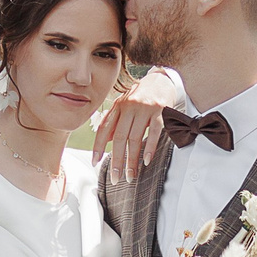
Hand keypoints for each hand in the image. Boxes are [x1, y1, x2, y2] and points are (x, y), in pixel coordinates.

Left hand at [96, 69, 181, 185]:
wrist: (162, 79)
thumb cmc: (141, 95)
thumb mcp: (124, 105)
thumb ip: (114, 122)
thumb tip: (103, 141)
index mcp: (118, 106)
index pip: (104, 129)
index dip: (98, 146)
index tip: (95, 162)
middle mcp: (129, 107)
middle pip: (119, 138)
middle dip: (116, 160)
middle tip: (116, 177)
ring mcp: (144, 109)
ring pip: (135, 138)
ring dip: (132, 160)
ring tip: (131, 175)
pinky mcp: (160, 112)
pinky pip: (154, 132)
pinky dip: (149, 148)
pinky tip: (146, 161)